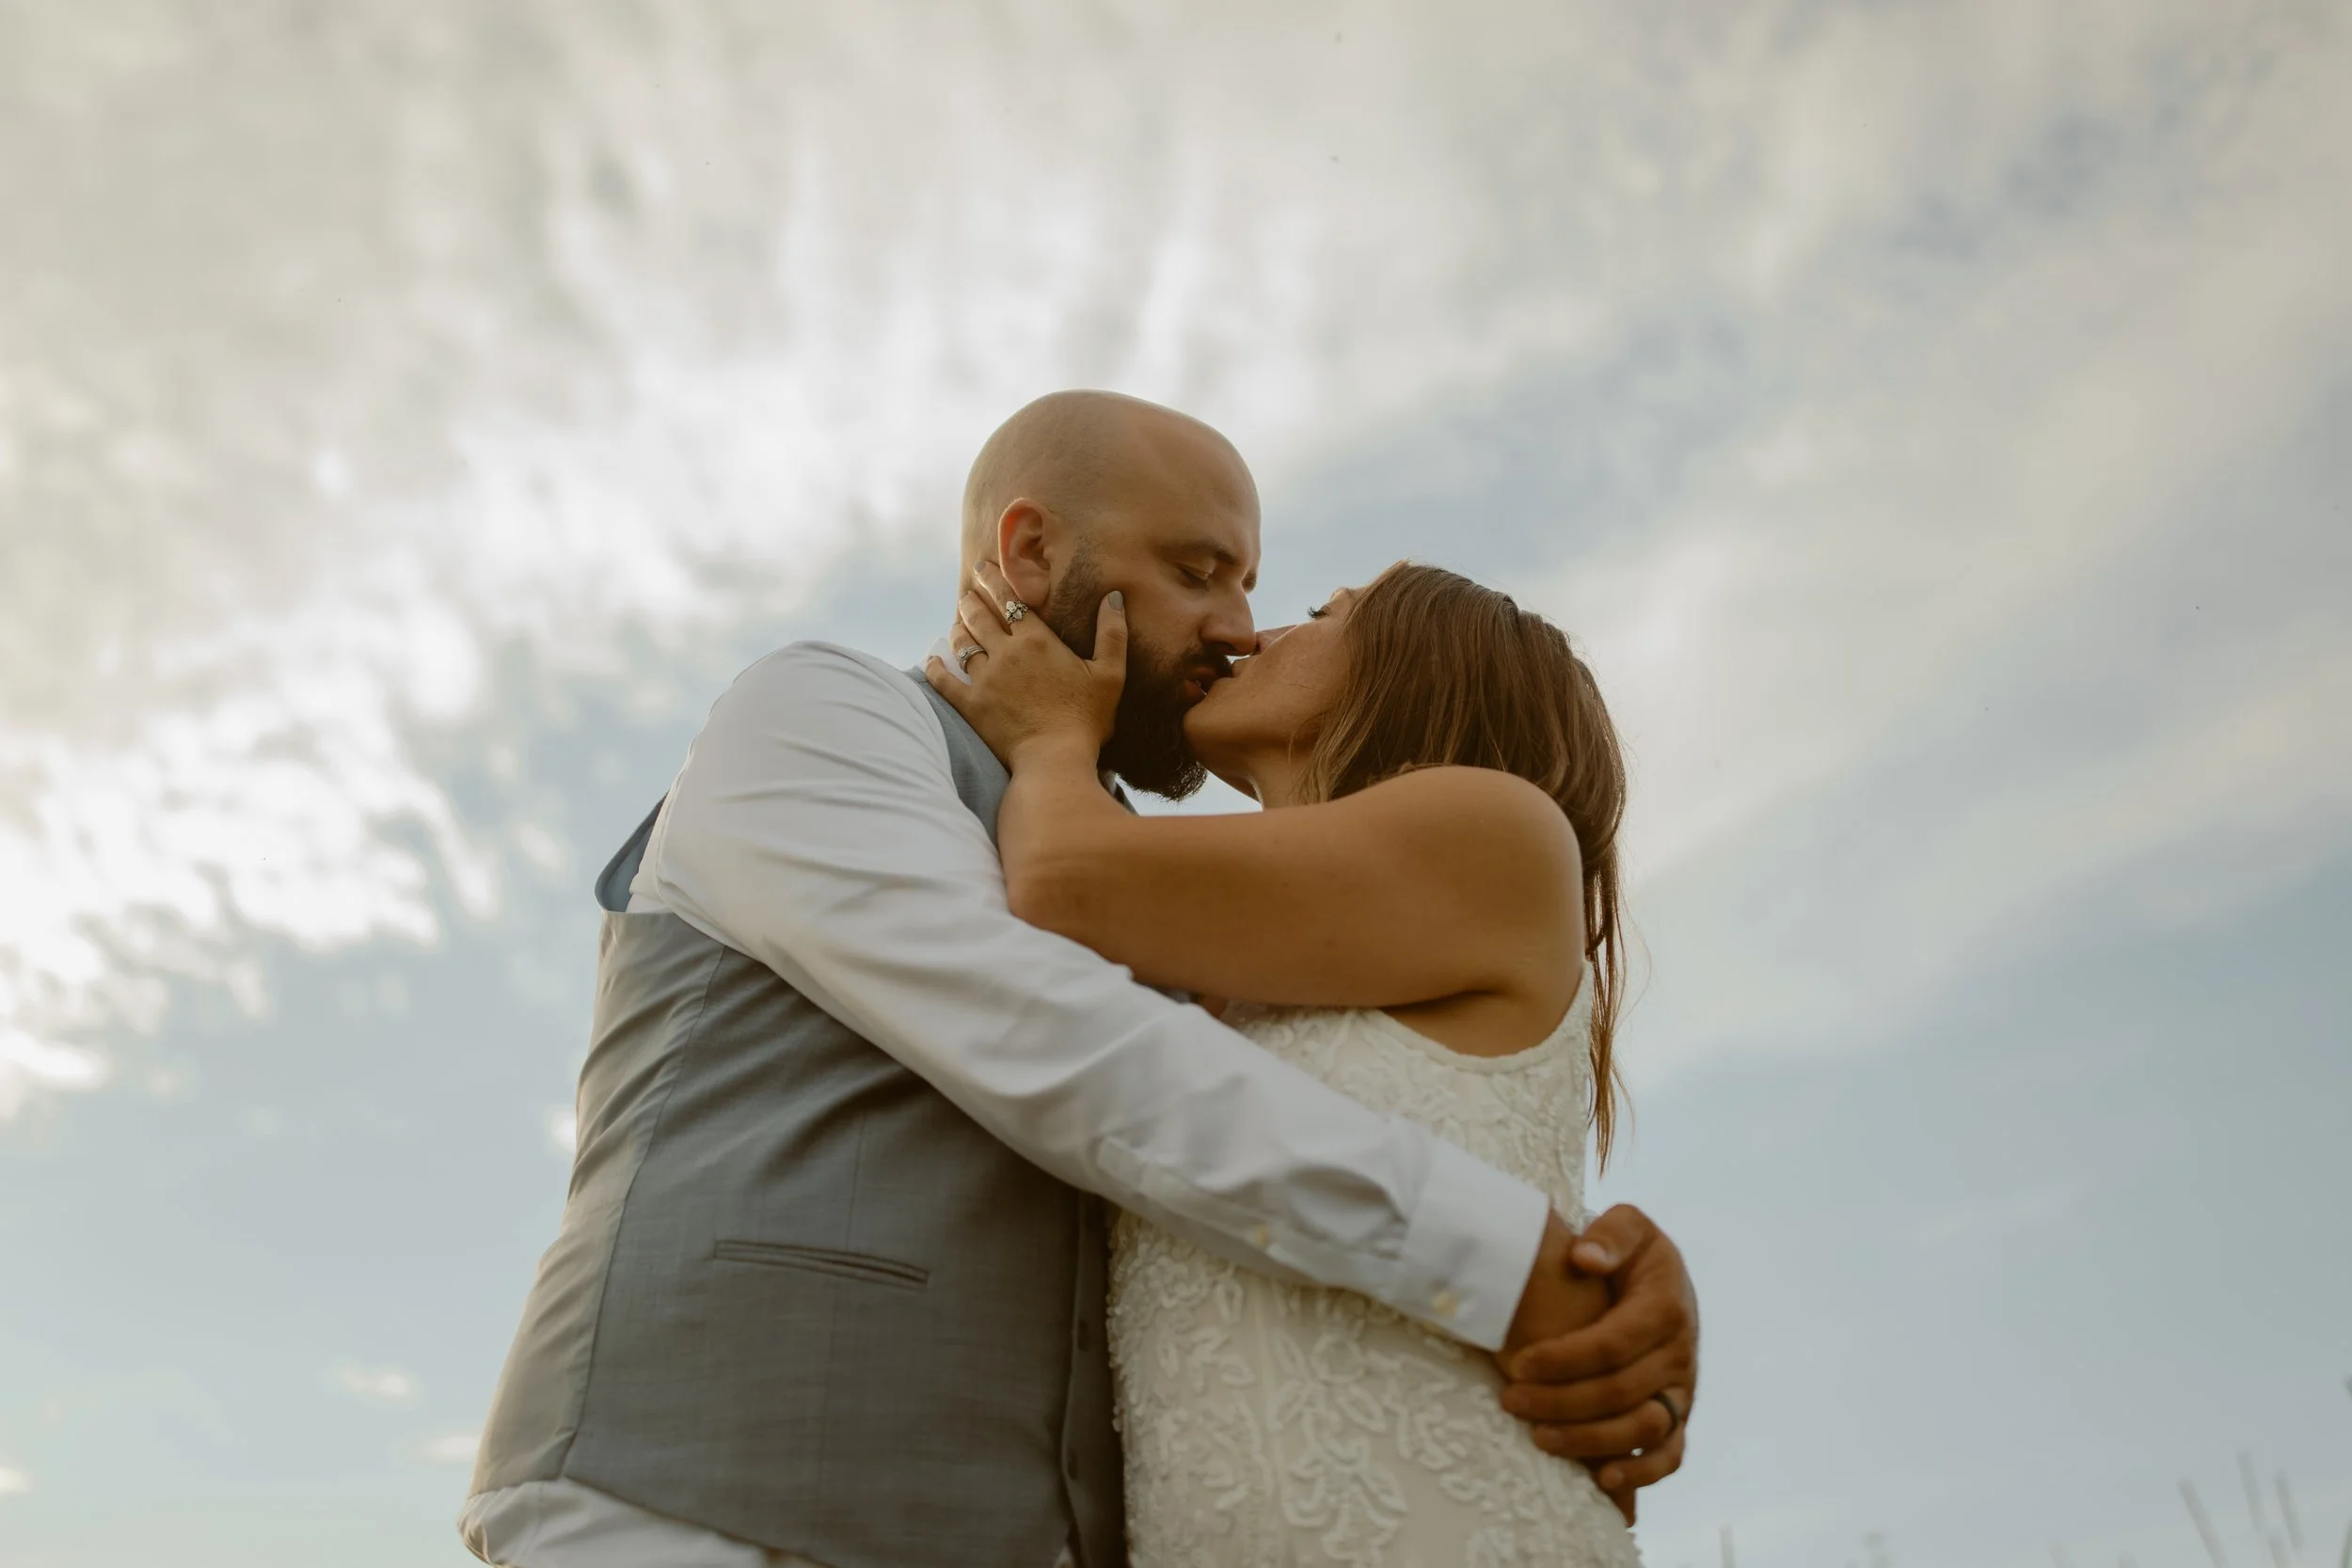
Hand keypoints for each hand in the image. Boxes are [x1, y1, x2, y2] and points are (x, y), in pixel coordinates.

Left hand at [924, 560, 1125, 769]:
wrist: (1056, 758)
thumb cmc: (1087, 718)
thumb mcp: (1110, 674)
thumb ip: (1112, 633)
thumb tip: (1114, 597)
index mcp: (1037, 640)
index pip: (1010, 601)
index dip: (995, 581)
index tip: (983, 568)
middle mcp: (1005, 653)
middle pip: (980, 617)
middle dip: (972, 599)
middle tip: (967, 591)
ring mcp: (984, 679)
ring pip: (962, 643)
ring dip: (958, 628)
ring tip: (957, 620)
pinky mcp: (970, 705)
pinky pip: (944, 680)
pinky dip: (936, 667)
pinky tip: (932, 660)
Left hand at [1498, 1205, 1698, 1518]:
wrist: (1658, 1278)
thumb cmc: (1628, 1252)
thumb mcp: (1627, 1224)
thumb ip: (1611, 1233)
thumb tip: (1586, 1258)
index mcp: (1666, 1306)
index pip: (1613, 1343)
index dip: (1565, 1358)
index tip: (1519, 1361)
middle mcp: (1680, 1353)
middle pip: (1621, 1391)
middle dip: (1562, 1401)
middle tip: (1510, 1400)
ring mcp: (1682, 1389)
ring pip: (1643, 1428)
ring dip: (1590, 1441)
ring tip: (1538, 1438)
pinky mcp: (1679, 1415)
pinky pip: (1671, 1455)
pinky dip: (1642, 1473)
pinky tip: (1601, 1480)